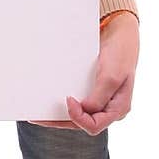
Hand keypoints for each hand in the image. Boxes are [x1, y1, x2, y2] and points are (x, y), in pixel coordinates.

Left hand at [28, 12, 138, 135]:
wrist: (118, 32)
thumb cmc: (120, 53)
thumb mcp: (111, 76)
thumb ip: (98, 97)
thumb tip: (83, 109)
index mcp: (118, 109)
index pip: (94, 126)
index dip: (78, 118)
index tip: (68, 100)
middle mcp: (108, 108)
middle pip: (82, 123)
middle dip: (60, 121)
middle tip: (39, 116)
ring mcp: (99, 100)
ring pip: (77, 115)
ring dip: (58, 115)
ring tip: (39, 113)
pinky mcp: (91, 91)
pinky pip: (76, 102)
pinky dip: (62, 104)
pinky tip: (48, 100)